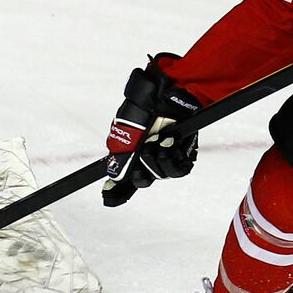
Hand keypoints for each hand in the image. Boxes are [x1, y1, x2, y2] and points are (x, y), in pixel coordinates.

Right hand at [103, 56, 201, 206]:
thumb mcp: (128, 127)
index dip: (116, 192)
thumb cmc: (147, 105)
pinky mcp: (184, 153)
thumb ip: (121, 151)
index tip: (108, 198)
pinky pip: (180, 170)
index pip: (124, 178)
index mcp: (131, 152)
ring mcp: (165, 156)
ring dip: (159, 159)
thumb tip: (114, 176)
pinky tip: (171, 140)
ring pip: (161, 175)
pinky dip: (174, 157)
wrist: (170, 93)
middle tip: (145, 149)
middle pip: (142, 180)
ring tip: (161, 140)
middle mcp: (147, 157)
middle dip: (143, 167)